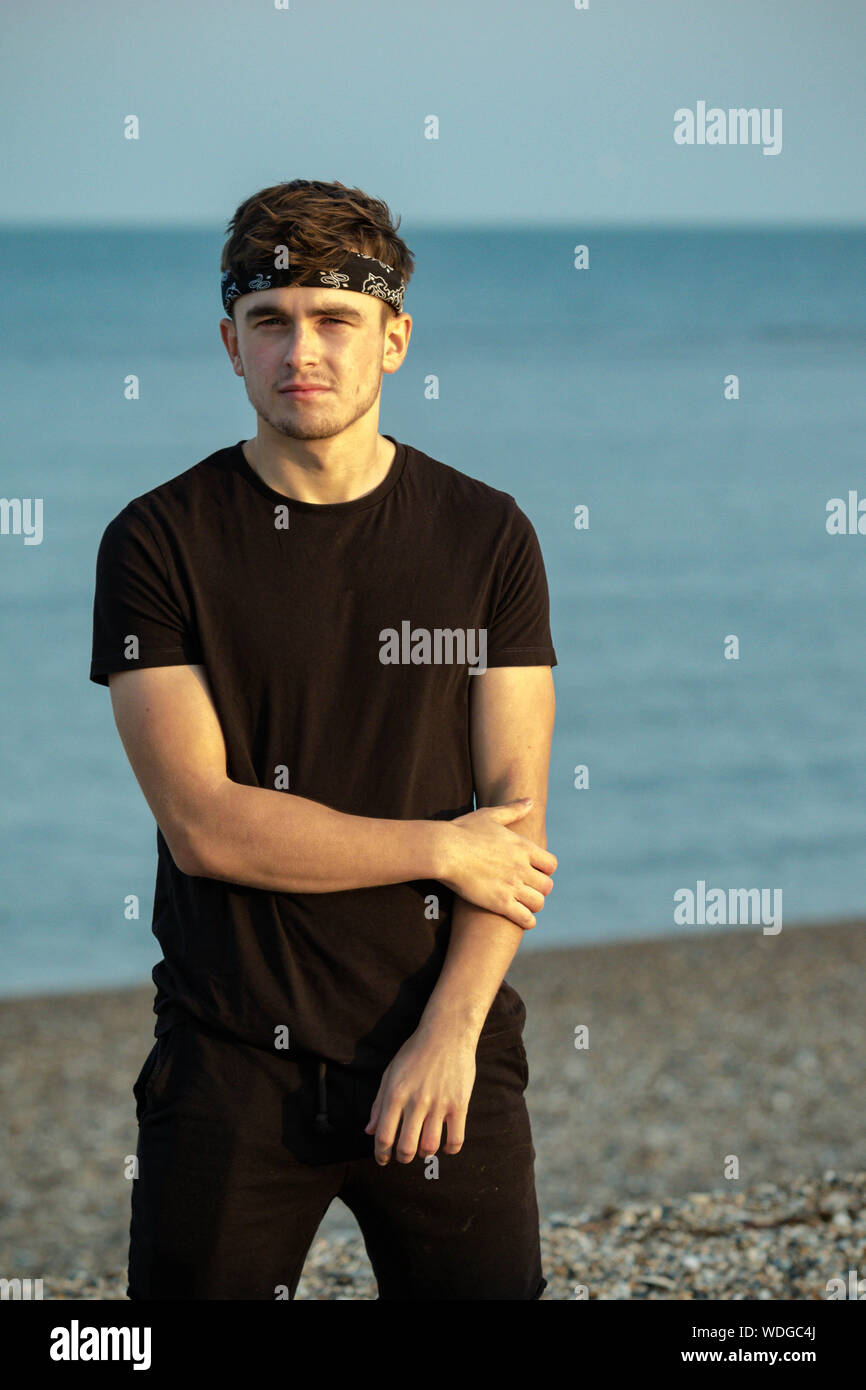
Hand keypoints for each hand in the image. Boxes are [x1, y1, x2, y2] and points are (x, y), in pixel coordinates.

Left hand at [364, 1023, 476, 1164]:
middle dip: (402, 1158)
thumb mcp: (390, 1073)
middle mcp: (416, 1101)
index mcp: (395, 1094)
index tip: (383, 1159)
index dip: (381, 1154)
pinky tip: (445, 1145)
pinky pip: (456, 1139)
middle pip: (406, 1148)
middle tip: (404, 1155)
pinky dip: (449, 1149)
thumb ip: (378, 1103)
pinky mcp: (460, 1104)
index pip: (383, 1136)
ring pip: (429, 1147)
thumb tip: (369, 1131)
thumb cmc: (415, 1052)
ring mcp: (439, 1104)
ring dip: (424, 1154)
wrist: (446, 1032)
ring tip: (423, 1147)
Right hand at [439, 798, 556, 929]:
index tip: (535, 872)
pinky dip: (527, 921)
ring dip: (533, 905)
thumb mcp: (490, 815)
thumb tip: (531, 801)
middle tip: (529, 890)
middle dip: (540, 889)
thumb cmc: (463, 831)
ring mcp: (512, 886)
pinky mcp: (500, 903)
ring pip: (539, 903)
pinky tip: (521, 919)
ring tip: (524, 905)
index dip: (545, 870)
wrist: (444, 850)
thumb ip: (513, 810)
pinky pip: (526, 918)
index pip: (551, 865)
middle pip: (547, 886)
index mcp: (523, 847)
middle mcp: (522, 867)